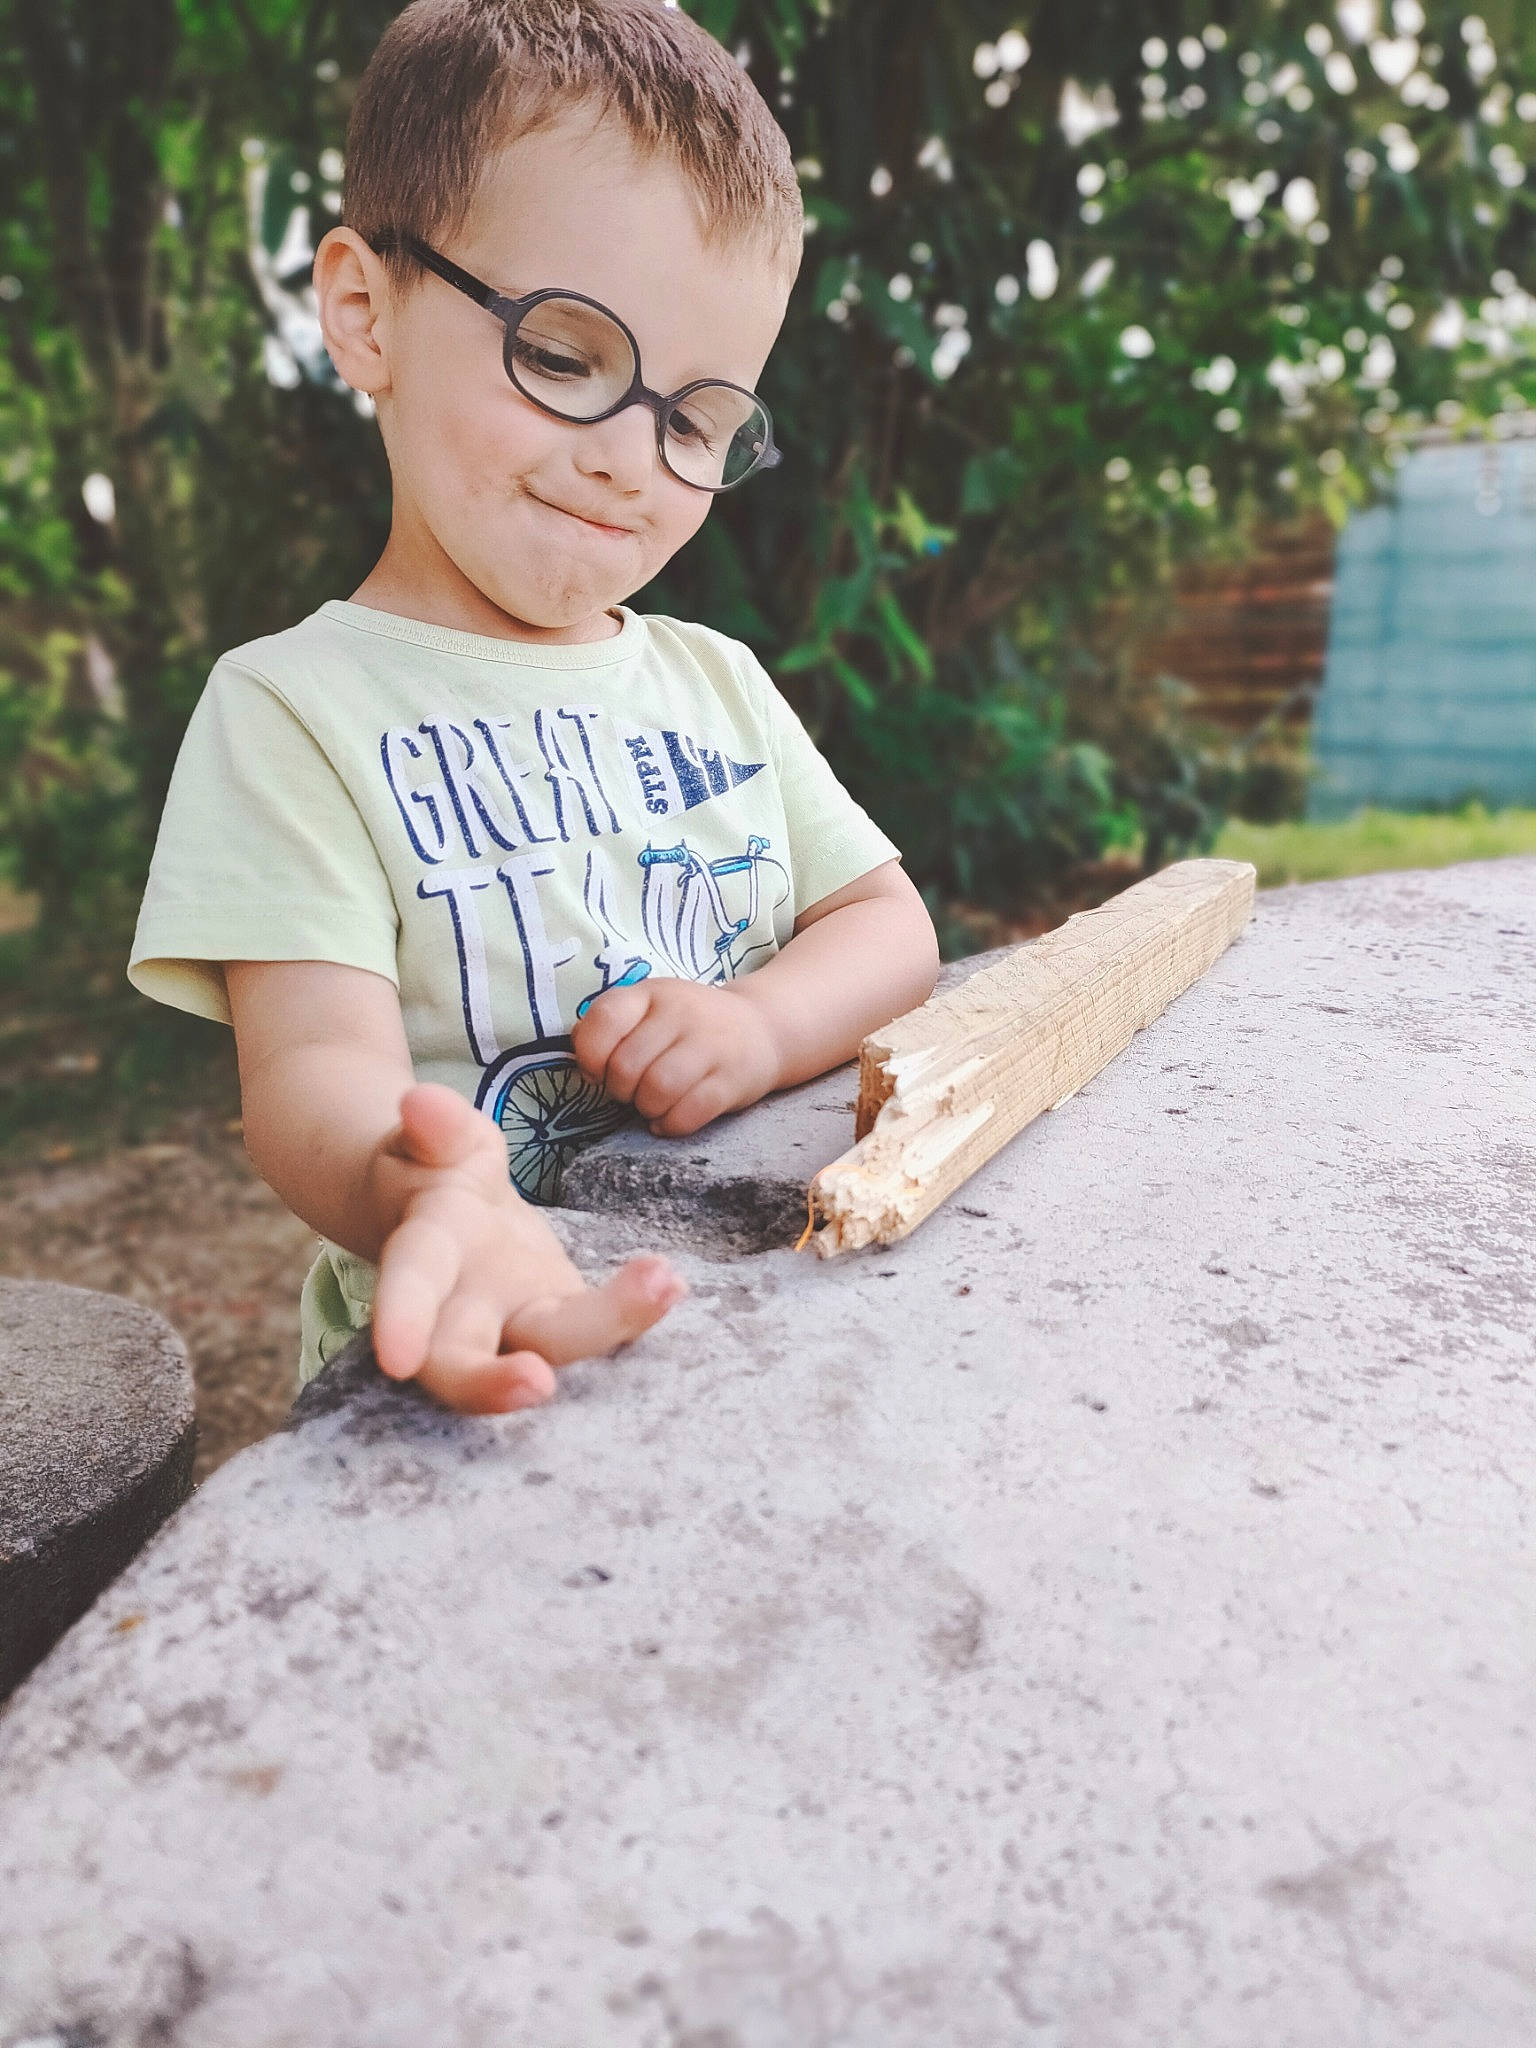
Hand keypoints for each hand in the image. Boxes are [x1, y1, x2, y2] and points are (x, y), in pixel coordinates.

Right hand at [369, 1083, 685, 1414]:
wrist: (435, 1201)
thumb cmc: (428, 1167)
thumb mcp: (427, 1138)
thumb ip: (433, 1128)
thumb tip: (422, 1102)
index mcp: (422, 1252)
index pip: (410, 1285)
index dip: (401, 1321)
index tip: (396, 1360)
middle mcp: (462, 1303)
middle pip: (461, 1361)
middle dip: (487, 1385)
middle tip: (535, 1386)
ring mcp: (513, 1318)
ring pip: (547, 1345)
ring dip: (604, 1326)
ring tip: (663, 1283)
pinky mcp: (559, 1315)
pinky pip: (598, 1325)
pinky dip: (635, 1311)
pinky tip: (672, 1283)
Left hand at [570, 978, 783, 1137]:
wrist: (762, 1028)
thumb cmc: (688, 1026)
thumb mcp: (649, 1009)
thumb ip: (607, 1027)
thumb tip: (583, 1065)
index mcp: (651, 993)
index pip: (603, 1021)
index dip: (590, 1057)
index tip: (600, 1070)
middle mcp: (682, 1012)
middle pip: (626, 1068)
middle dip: (621, 1091)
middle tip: (634, 1091)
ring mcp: (711, 1045)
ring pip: (657, 1091)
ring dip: (646, 1109)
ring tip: (653, 1105)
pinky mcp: (733, 1080)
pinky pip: (688, 1113)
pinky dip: (670, 1125)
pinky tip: (670, 1119)